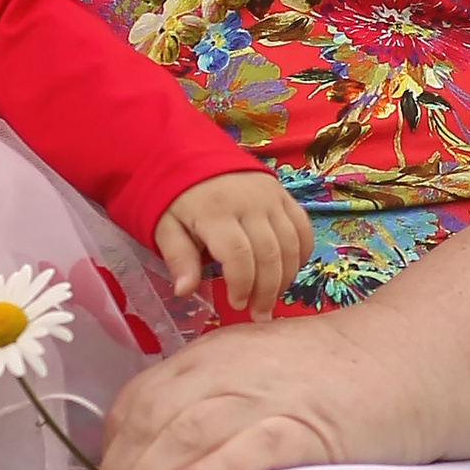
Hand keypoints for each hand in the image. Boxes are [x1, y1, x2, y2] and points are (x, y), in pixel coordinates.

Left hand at [86, 310, 404, 469]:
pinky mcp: (314, 426)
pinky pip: (256, 446)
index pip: (140, 401)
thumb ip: (211, 400)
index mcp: (213, 356)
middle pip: (154, 420)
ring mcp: (272, 396)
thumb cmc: (333, 377)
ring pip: (189, 432)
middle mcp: (232, 370)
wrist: (412, 358)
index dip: (110, 452)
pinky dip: (216, 468)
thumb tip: (161, 459)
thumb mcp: (257, 371)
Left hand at [153, 173, 314, 320]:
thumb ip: (179, 259)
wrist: (194, 156)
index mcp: (216, 212)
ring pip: (291, 244)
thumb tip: (184, 292)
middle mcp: (249, 203)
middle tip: (259, 313)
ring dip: (285, 277)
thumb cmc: (177, 199)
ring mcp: (271, 197)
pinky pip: (302, 228)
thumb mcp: (166, 228)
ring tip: (272, 297)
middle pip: (269, 254)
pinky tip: (287, 272)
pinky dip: (300, 254)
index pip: (238, 256)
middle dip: (266, 290)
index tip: (237, 305)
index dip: (242, 285)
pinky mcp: (284, 195)